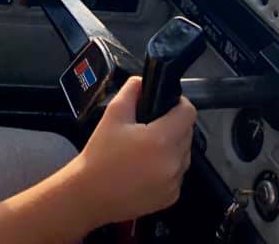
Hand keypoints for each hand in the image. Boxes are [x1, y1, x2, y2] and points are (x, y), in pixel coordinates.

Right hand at [72, 77, 196, 225]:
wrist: (90, 194)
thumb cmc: (100, 156)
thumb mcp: (113, 114)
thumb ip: (131, 91)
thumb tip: (142, 81)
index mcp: (161, 140)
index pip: (188, 113)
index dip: (179, 103)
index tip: (166, 104)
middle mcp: (172, 163)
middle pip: (187, 132)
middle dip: (174, 124)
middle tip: (151, 125)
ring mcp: (173, 182)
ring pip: (184, 153)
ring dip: (173, 146)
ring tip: (147, 146)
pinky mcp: (170, 197)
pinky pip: (178, 173)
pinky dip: (168, 166)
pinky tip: (147, 165)